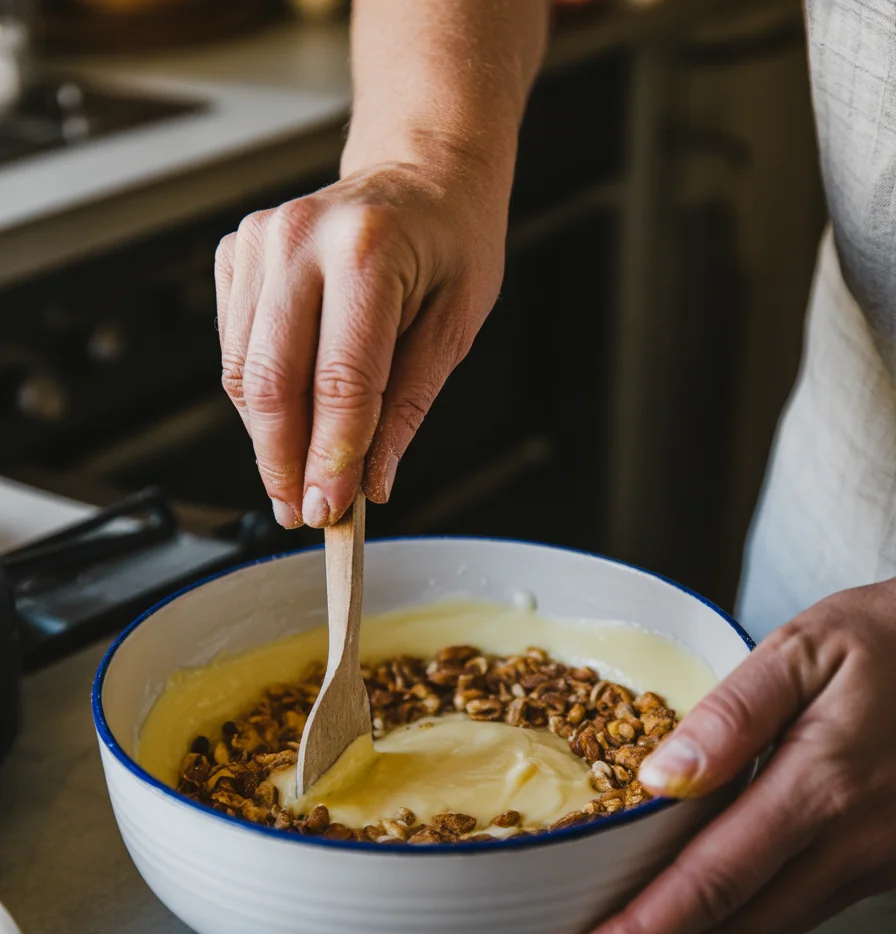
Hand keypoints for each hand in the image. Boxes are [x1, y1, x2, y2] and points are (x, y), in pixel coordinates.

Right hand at [215, 160, 506, 527]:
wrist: (423, 176)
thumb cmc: (451, 245)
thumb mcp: (453, 329)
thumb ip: (405, 408)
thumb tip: (369, 483)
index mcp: (367, 252)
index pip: (339, 381)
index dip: (330, 458)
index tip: (331, 511)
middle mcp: (301, 239)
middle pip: (272, 382)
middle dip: (285, 462)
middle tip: (303, 512)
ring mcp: (260, 242)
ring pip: (242, 373)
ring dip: (267, 440)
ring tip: (297, 479)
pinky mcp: (238, 254)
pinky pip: (234, 350)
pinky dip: (258, 400)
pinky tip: (290, 419)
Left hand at [555, 580, 895, 933]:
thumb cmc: (891, 640)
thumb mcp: (806, 649)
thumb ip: (734, 713)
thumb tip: (661, 778)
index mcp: (821, 785)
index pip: (711, 881)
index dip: (642, 933)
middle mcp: (853, 841)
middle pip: (737, 926)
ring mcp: (877, 860)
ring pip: (771, 929)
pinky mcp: (887, 861)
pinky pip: (802, 908)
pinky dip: (741, 928)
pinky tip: (703, 924)